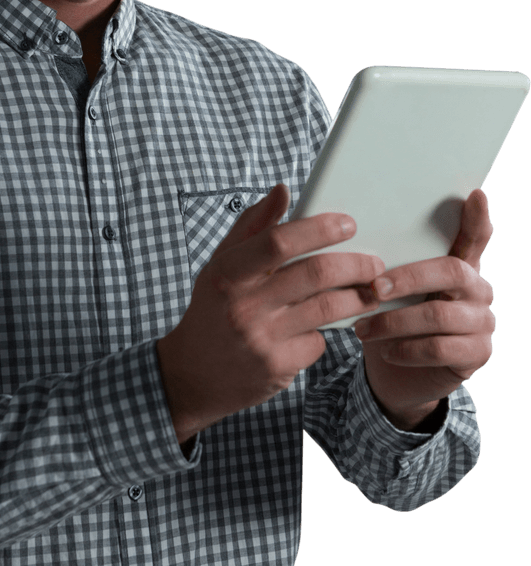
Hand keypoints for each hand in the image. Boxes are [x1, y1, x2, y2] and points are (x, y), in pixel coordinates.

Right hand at [157, 184, 384, 443]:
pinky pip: (318, 341)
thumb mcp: (220, 264)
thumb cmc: (212, 310)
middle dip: (356, 264)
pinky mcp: (277, 368)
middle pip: (316, 274)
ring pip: (328, 308)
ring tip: (371, 290)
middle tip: (374, 262)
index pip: (279, 242)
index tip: (348, 224)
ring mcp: (261, 339)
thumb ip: (253, 226)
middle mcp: (243, 305)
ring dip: (359, 297)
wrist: (192, 375)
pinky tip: (325, 327)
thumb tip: (283, 189)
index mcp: (228, 273)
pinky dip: (327, 331)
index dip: (319, 229)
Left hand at [353, 189, 494, 430]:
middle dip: (407, 278)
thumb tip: (346, 234)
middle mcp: (478, 288)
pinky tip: (385, 351)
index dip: (477, 218)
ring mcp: (482, 322)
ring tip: (362, 328)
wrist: (398, 377)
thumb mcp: (388, 292)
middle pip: (450, 271)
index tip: (474, 194)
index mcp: (460, 265)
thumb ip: (385, 265)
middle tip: (372, 288)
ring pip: (438, 314)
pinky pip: (439, 347)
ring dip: (393, 322)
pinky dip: (405, 349)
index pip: (475, 237)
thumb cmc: (390, 322)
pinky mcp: (477, 353)